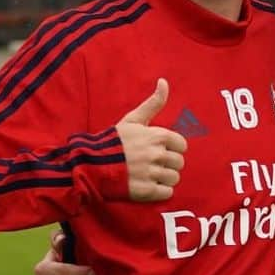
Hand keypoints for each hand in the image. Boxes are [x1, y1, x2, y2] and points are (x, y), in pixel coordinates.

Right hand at [115, 78, 187, 201]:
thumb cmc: (114, 141)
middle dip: (168, 164)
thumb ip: (153, 102)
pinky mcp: (146, 191)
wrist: (92, 164)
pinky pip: (167, 193)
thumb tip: (164, 81)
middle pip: (179, 163)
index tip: (159, 150)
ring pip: (174, 179)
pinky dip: (160, 191)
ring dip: (164, 179)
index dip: (172, 148)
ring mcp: (152, 173)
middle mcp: (157, 154)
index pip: (182, 145)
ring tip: (149, 175)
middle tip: (152, 164)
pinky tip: (147, 185)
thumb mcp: (133, 119)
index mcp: (157, 136)